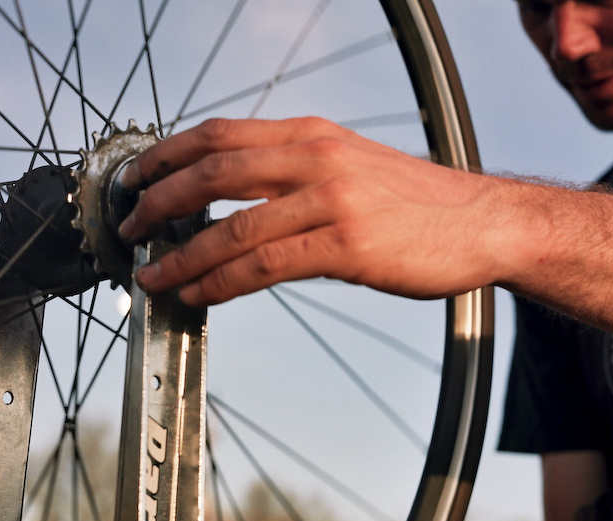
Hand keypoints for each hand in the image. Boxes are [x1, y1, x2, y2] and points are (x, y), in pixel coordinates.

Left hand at [118, 117, 504, 304]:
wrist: (483, 222)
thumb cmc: (416, 202)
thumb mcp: (351, 166)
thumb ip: (296, 174)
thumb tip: (239, 202)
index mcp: (312, 134)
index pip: (221, 134)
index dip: (167, 155)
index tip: (137, 178)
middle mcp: (316, 158)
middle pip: (213, 172)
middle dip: (159, 201)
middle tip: (129, 227)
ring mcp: (332, 200)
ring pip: (232, 226)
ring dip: (183, 255)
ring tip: (153, 276)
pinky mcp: (347, 244)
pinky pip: (265, 265)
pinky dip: (221, 281)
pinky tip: (200, 293)